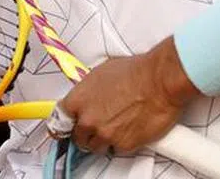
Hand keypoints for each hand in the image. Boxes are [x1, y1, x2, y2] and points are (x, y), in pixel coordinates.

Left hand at [53, 38, 198, 153]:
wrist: (160, 80)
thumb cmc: (137, 71)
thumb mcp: (103, 71)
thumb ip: (89, 89)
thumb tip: (90, 95)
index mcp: (78, 100)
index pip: (59, 121)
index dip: (67, 124)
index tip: (69, 127)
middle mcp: (88, 120)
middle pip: (78, 137)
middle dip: (88, 132)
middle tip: (102, 122)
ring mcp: (104, 135)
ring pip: (97, 146)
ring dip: (105, 139)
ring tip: (119, 124)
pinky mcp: (123, 145)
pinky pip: (118, 149)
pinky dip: (124, 141)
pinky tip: (132, 127)